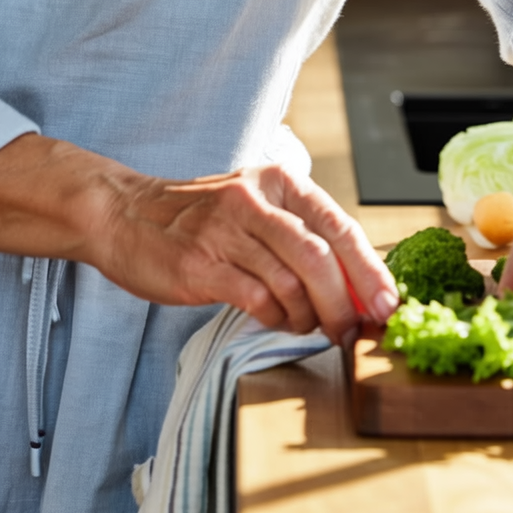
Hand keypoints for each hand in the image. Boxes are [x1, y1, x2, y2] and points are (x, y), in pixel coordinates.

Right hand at [91, 164, 397, 344]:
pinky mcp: (200, 264)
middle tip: (352, 332)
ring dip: (309, 317)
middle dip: (346, 304)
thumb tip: (356, 283)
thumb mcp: (253, 208)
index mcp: (276, 180)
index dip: (370, 271)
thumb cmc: (197, 219)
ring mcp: (224, 230)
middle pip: (320, 258)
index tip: (388, 304)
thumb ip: (299, 235)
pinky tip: (273, 319)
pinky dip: (275, 319)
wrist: (124, 215)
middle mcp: (253, 199)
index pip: (339, 226)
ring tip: (306, 326)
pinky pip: (257, 300)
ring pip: (292, 283)